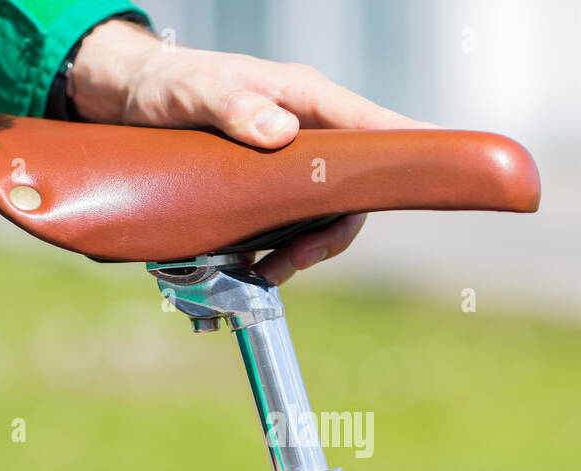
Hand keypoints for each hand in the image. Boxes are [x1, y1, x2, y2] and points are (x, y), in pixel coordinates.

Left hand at [67, 18, 435, 283]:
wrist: (135, 101)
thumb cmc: (169, 86)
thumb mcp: (193, 93)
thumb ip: (233, 106)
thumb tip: (281, 132)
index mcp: (304, 98)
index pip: (372, 124)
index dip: (413, 147)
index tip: (445, 162)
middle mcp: (310, 129)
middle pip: (355, 186)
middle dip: (333, 231)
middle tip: (296, 260)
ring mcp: (296, 159)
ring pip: (327, 213)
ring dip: (304, 249)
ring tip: (265, 273)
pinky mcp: (276, 185)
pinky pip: (297, 224)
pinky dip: (281, 251)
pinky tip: (254, 268)